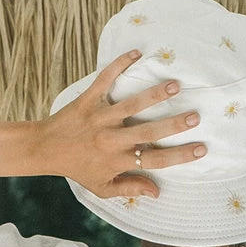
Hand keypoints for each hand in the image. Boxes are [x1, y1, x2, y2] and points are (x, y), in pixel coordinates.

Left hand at [39, 50, 205, 198]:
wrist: (44, 149)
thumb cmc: (77, 168)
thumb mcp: (102, 187)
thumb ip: (130, 189)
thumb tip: (157, 192)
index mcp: (117, 161)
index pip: (154, 161)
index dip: (179, 156)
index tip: (201, 149)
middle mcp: (111, 140)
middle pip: (148, 133)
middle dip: (174, 125)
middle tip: (196, 117)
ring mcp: (100, 118)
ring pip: (131, 105)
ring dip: (154, 95)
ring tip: (175, 84)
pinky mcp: (88, 99)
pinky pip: (105, 80)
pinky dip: (119, 65)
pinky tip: (137, 54)